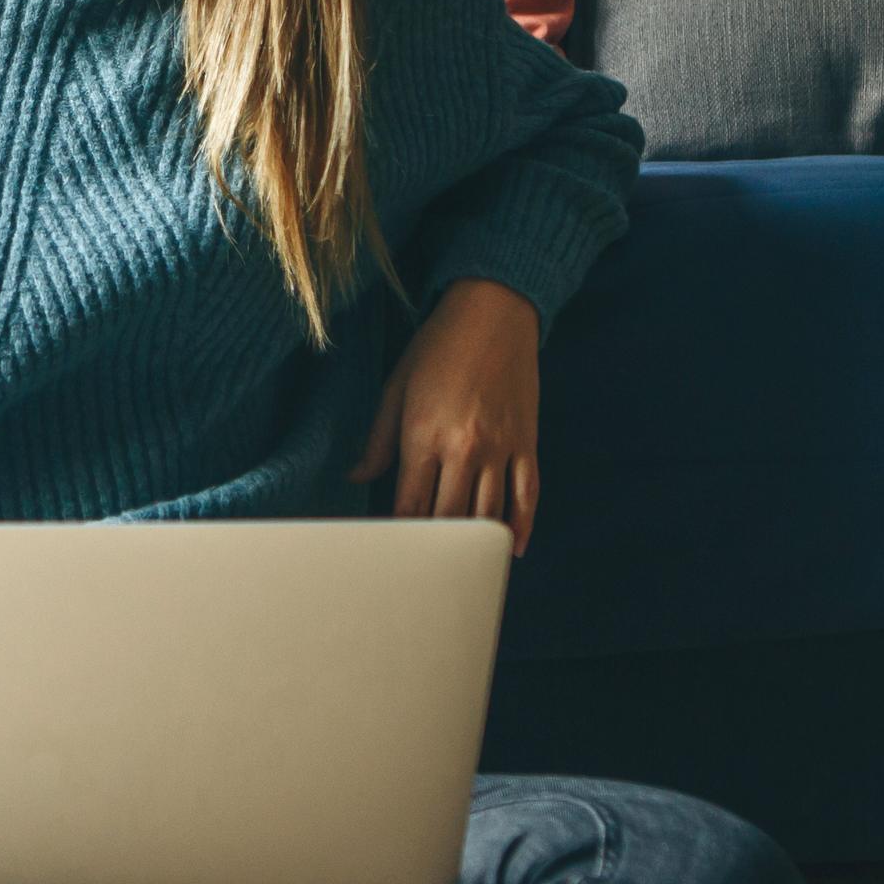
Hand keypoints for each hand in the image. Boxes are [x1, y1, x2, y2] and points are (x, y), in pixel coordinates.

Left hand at [347, 277, 543, 555]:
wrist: (493, 310)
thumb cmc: (437, 345)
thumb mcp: (396, 387)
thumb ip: (378, 439)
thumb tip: (356, 477)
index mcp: (424, 436)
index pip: (409, 506)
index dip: (400, 536)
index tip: (394, 555)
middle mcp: (464, 448)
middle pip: (449, 519)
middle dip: (435, 549)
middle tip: (426, 573)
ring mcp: (501, 447)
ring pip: (489, 514)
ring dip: (475, 545)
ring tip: (463, 568)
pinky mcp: (527, 442)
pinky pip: (527, 495)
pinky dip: (521, 525)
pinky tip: (512, 548)